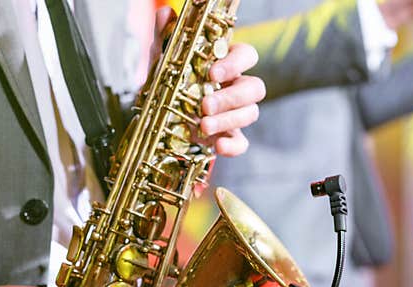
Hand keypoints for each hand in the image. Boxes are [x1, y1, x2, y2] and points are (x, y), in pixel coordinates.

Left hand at [152, 9, 264, 156]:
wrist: (157, 116)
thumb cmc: (169, 82)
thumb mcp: (163, 59)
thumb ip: (165, 36)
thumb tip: (166, 13)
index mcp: (227, 64)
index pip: (247, 56)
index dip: (235, 64)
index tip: (212, 73)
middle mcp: (236, 88)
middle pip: (255, 88)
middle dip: (231, 97)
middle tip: (205, 105)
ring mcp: (235, 114)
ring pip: (250, 114)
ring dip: (228, 120)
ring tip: (202, 125)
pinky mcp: (229, 137)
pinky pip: (242, 143)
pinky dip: (233, 147)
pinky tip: (218, 146)